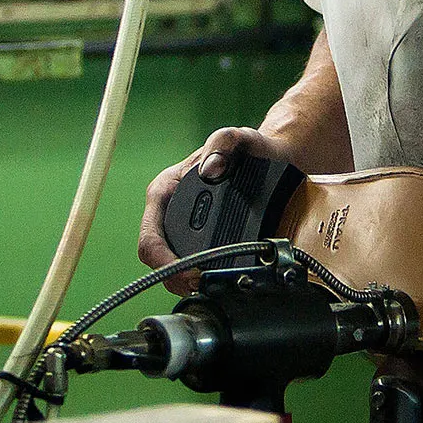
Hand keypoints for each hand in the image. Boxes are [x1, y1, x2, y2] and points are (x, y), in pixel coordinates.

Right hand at [137, 126, 300, 290]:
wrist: (271, 157)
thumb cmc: (248, 148)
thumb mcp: (236, 138)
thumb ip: (222, 143)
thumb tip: (210, 169)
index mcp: (165, 190)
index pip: (150, 235)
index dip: (164, 260)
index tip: (189, 272)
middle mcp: (169, 211)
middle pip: (157, 257)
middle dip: (175, 277)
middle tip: (201, 284)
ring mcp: (183, 226)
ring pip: (172, 265)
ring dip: (185, 281)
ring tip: (208, 285)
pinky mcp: (199, 237)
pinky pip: (191, 263)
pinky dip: (199, 276)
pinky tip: (214, 280)